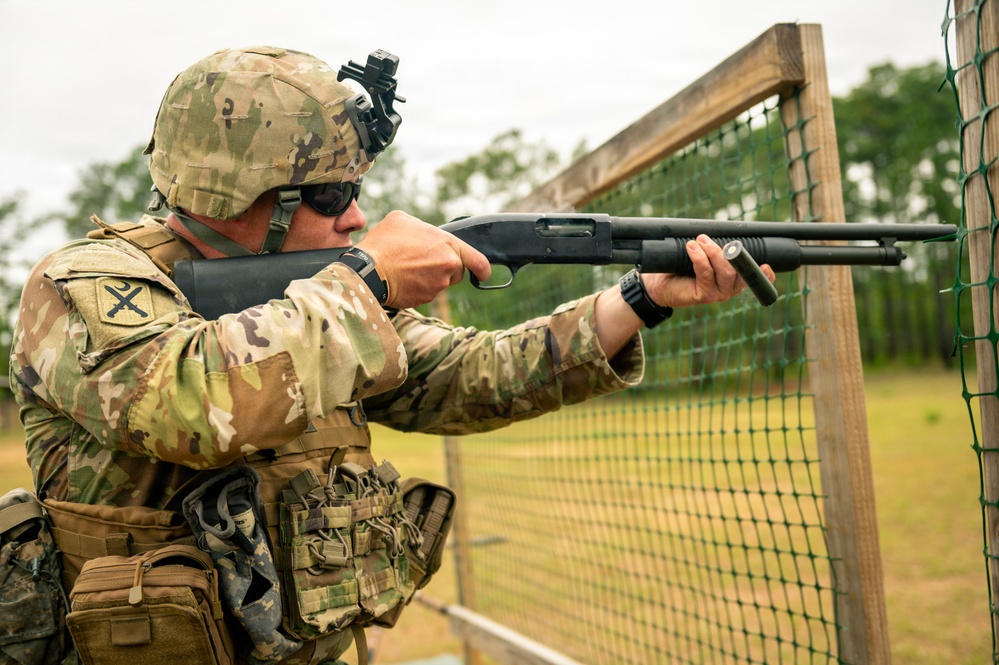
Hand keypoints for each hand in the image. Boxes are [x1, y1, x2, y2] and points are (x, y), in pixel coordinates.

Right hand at [356, 211, 491, 308]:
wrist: (369, 271)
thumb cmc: (384, 242)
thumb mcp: (402, 220)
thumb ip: (422, 227)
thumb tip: (423, 233)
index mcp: (448, 245)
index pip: (478, 261)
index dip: (483, 269)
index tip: (484, 274)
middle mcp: (447, 267)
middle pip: (457, 272)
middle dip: (445, 268)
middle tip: (423, 260)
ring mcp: (437, 286)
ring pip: (440, 282)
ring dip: (429, 276)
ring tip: (406, 266)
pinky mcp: (425, 299)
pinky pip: (426, 293)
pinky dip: (417, 287)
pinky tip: (402, 278)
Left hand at [640, 235, 775, 307]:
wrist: (659, 282)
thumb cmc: (682, 265)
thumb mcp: (704, 253)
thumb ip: (717, 247)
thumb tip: (724, 232)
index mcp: (736, 278)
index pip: (756, 277)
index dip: (765, 274)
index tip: (765, 264)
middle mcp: (731, 288)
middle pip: (740, 270)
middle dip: (730, 251)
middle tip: (713, 237)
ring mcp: (719, 294)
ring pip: (725, 272)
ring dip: (712, 252)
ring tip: (699, 239)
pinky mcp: (704, 296)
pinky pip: (706, 274)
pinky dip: (699, 258)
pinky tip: (691, 247)